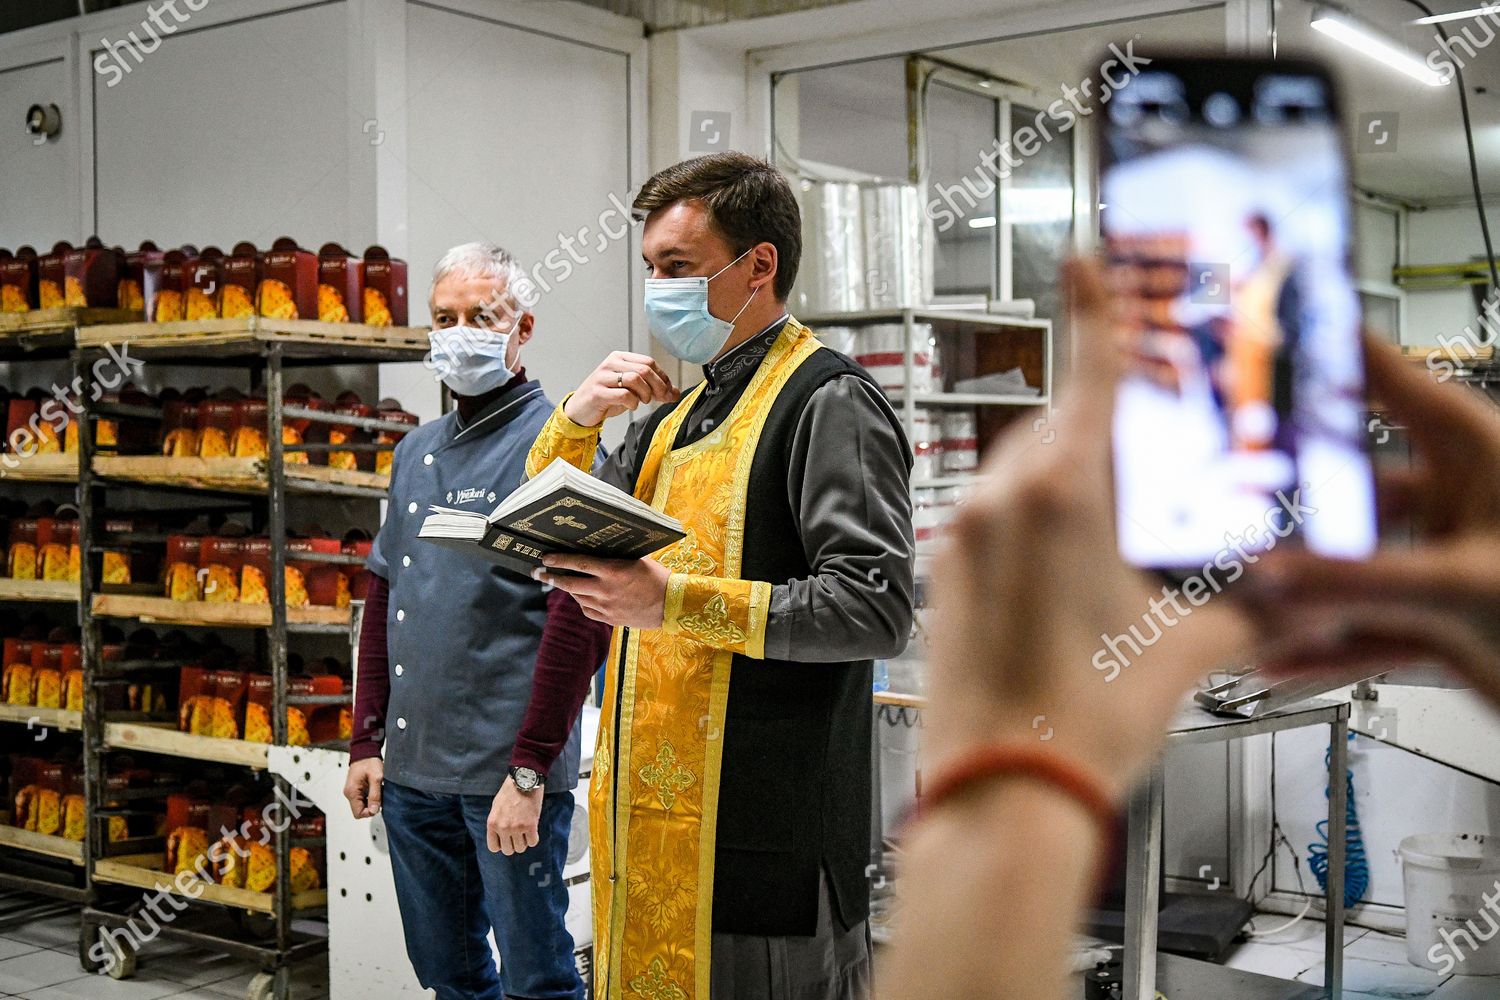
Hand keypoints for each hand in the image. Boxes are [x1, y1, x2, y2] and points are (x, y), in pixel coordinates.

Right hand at [343, 758, 383, 818]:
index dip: (370, 812)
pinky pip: (362, 798)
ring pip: (362, 805)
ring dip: (371, 801)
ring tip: (378, 790)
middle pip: (360, 810)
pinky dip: (370, 797)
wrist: (365, 751)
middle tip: (379, 795)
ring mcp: (352, 791)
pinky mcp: (355, 789)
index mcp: (352, 791)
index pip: (358, 813)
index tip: (378, 804)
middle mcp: (349, 793)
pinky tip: (375, 788)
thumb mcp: (376, 778)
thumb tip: (374, 810)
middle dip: (371, 806)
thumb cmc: (370, 761)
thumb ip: (375, 795)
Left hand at [487, 776, 541, 855]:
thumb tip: (501, 836)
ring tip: (525, 831)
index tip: (506, 839)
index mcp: (492, 823)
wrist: (524, 779)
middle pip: (508, 850)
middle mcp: (503, 828)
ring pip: (521, 848)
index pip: (494, 847)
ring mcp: (517, 828)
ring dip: (524, 841)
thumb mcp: (496, 807)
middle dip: (513, 844)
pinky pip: (533, 842)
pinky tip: (533, 830)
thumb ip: (497, 823)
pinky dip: (533, 838)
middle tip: (518, 835)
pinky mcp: (531, 825)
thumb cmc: (510, 791)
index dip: (501, 845)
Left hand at [535, 554, 668, 627]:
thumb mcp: (637, 559)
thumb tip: (595, 549)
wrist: (671, 605)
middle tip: (537, 572)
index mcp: (613, 571)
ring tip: (559, 581)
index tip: (545, 557)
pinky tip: (581, 596)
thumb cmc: (657, 577)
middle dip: (551, 577)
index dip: (559, 560)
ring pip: (577, 597)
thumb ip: (615, 557)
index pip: (578, 564)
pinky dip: (581, 601)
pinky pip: (587, 610)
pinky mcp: (610, 619)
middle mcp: (605, 590)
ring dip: (566, 589)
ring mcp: (606, 607)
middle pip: (570, 584)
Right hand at [564, 351, 678, 426]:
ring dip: (645, 393)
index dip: (663, 377)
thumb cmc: (606, 398)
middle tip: (661, 398)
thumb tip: (676, 393)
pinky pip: (624, 394)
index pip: (648, 362)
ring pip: (635, 378)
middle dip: (659, 386)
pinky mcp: (598, 392)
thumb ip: (652, 389)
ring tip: (643, 401)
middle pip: (644, 369)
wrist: (580, 411)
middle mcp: (611, 364)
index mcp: (619, 358)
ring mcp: (603, 377)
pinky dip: (633, 402)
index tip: (670, 392)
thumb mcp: (631, 391)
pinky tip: (631, 405)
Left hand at [924, 259, 1249, 801]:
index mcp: (1063, 496)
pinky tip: (1063, 580)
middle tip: (1147, 482)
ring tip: (1109, 551)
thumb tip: (1275, 590)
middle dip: (1104, 440)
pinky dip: (1028, 524)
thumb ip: (1240, 601)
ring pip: (1022, 474)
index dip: (1096, 310)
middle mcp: (1000, 502)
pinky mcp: (943, 572)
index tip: (1088, 259)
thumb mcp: (1186, 647)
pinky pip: (991, 518)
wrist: (1002, 792)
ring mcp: (962, 536)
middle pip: (1060, 428)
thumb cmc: (1077, 723)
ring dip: (1065, 487)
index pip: (1089, 374)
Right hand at [1237, 338, 1499, 707]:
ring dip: (1306, 584)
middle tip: (1239, 489)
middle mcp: (1461, 500)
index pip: (1395, 384)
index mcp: (1479, 456)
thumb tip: (1278, 573)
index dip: (1338, 356)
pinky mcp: (1445, 616)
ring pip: (1357, 563)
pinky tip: (1282, 655)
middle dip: (1298, 497)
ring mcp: (1449, 557)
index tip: (1281, 330)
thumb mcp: (1461, 583)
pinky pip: (1370, 624)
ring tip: (1250, 586)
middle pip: (1357, 484)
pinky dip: (1327, 644)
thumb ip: (1360, 581)